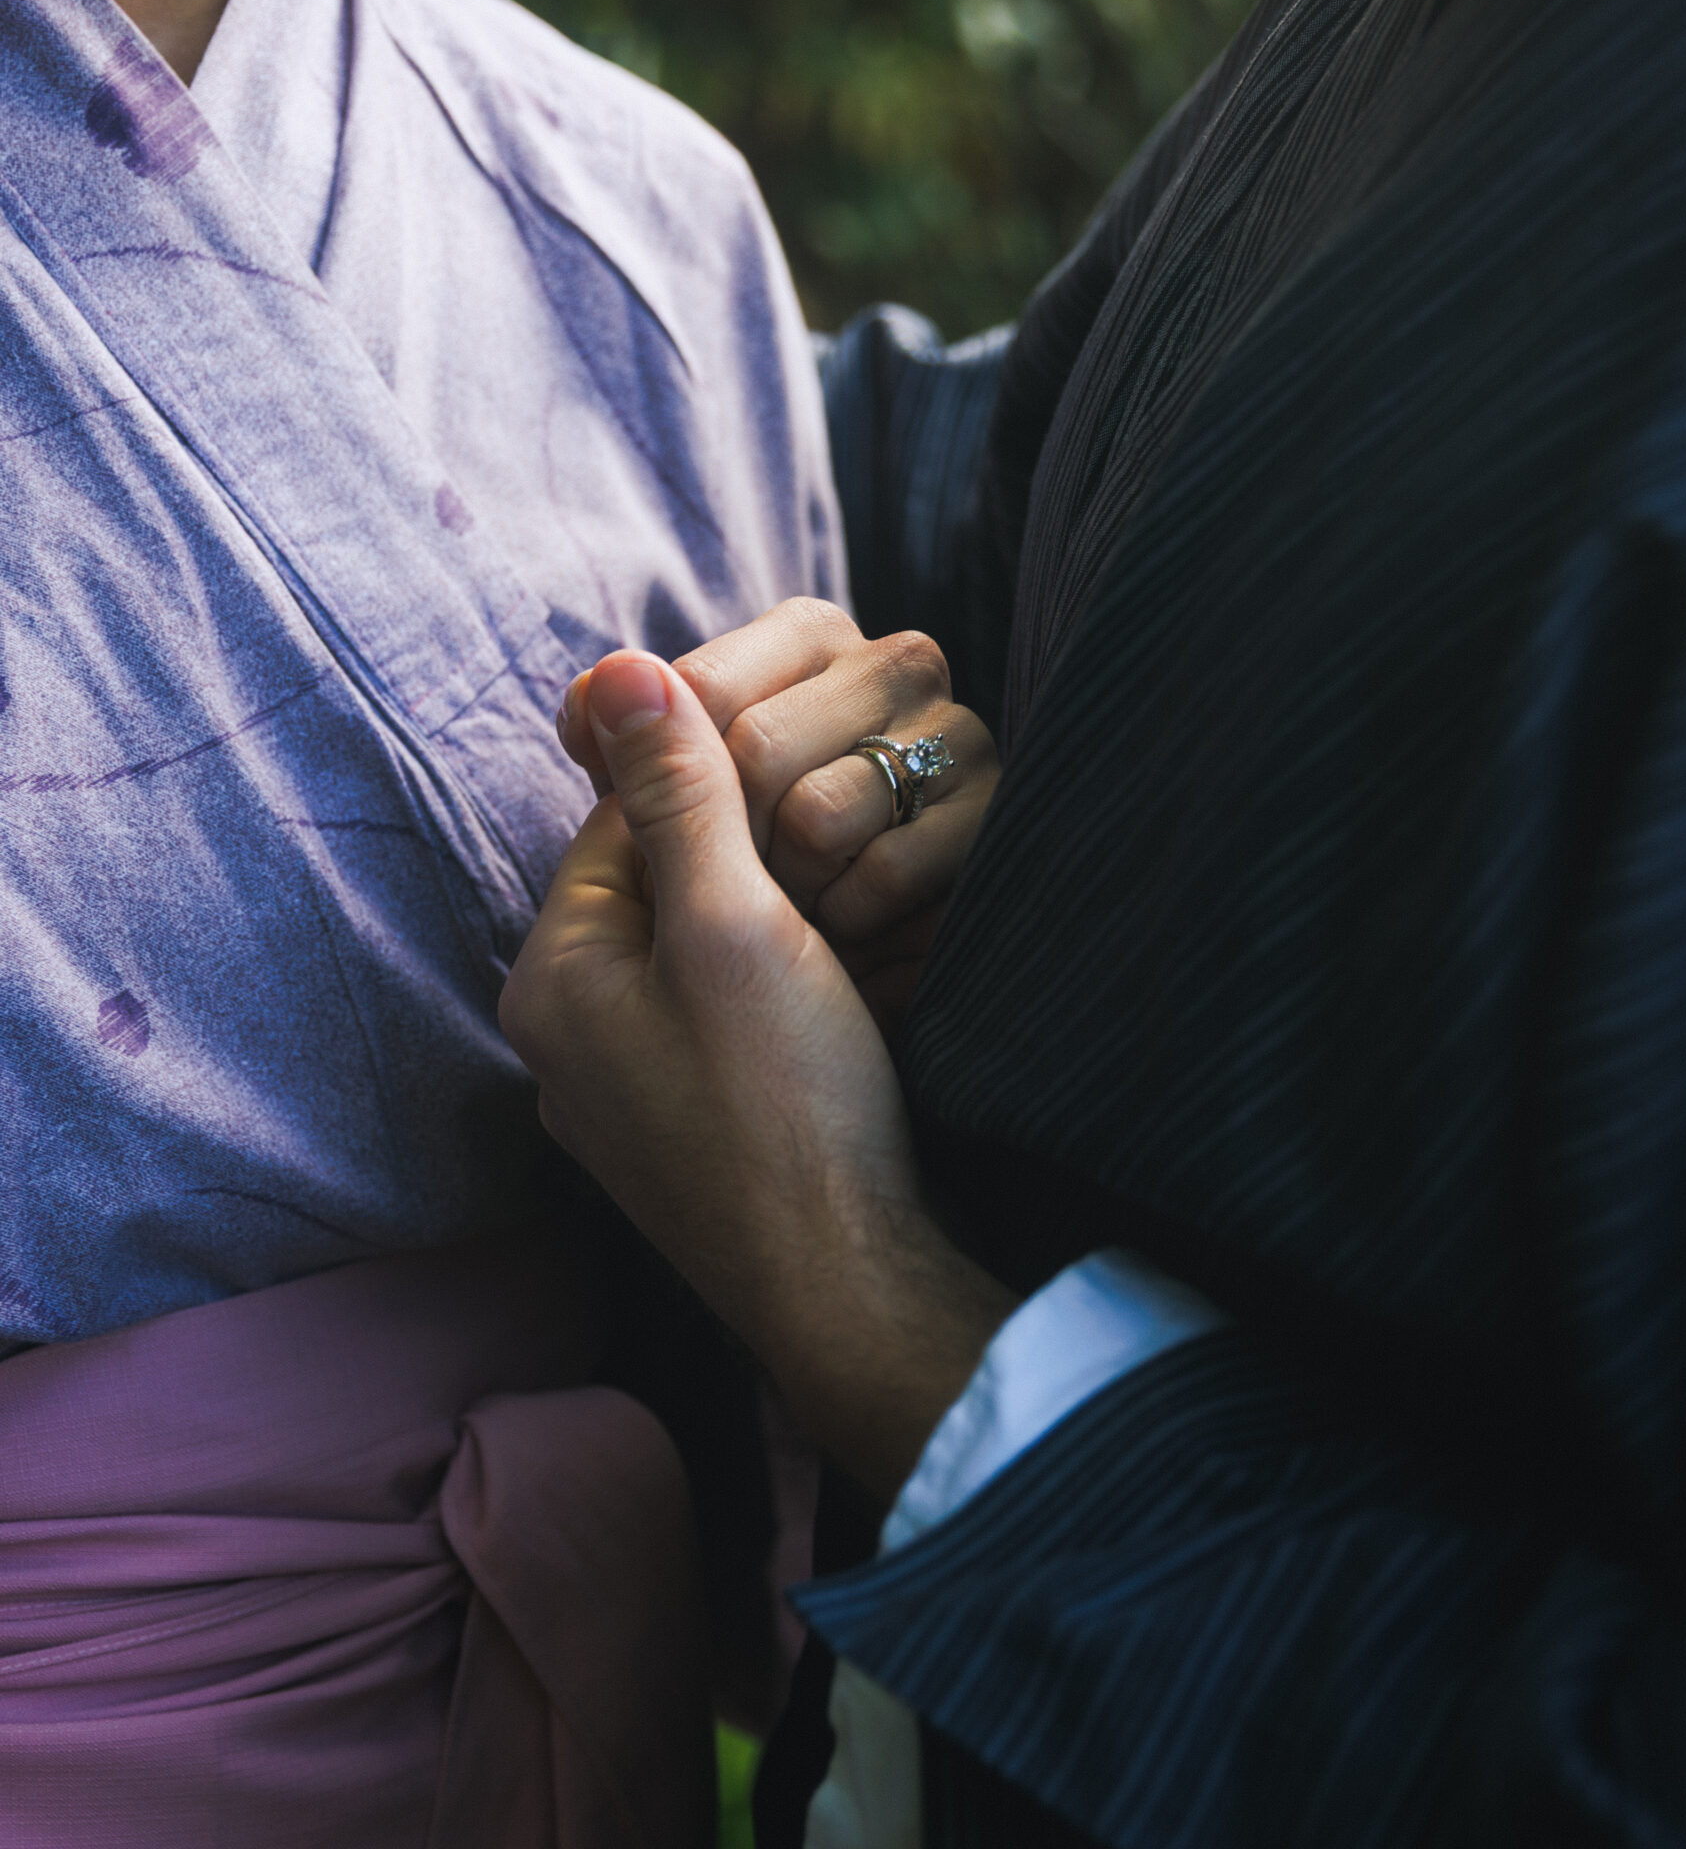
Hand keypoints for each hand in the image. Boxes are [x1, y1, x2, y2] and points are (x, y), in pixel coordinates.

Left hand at [503, 651, 1014, 1506]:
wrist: (853, 1289)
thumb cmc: (787, 1107)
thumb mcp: (733, 924)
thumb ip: (679, 793)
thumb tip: (616, 665)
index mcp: (555, 979)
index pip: (619, 818)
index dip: (711, 769)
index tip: (801, 748)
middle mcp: (576, 1035)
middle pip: (664, 880)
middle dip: (751, 845)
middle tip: (839, 839)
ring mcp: (635, 1089)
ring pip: (706, 944)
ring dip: (783, 912)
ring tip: (860, 912)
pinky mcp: (700, 1126)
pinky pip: (735, 1011)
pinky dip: (795, 979)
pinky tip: (858, 976)